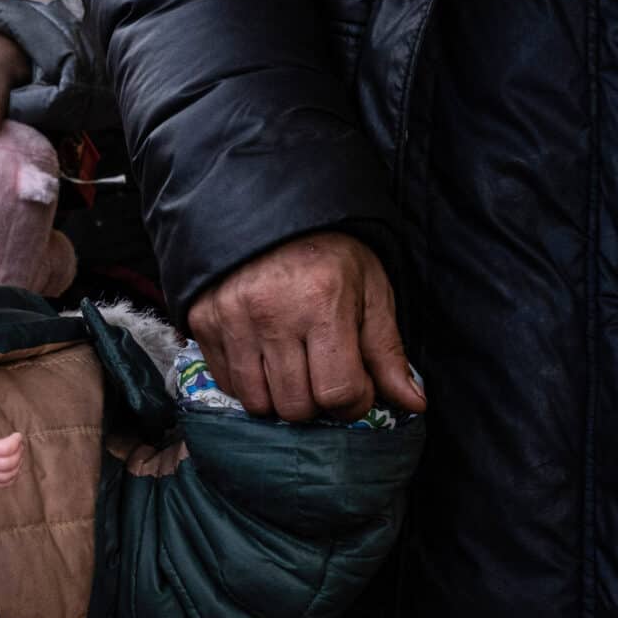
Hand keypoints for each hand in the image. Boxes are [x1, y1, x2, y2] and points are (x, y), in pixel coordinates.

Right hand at [0, 403, 24, 485]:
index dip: (16, 441)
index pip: (7, 448)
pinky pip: (3, 484)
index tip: (18, 435)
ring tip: (18, 456)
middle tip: (20, 446)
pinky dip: (11, 478)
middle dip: (19, 453)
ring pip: (8, 474)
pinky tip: (14, 468)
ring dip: (17, 466)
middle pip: (10, 462)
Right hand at [187, 231, 423, 422]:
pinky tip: (264, 358)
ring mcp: (231, 319)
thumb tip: (413, 403)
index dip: (354, 403)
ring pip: (258, 403)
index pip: (338, 393)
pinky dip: (249, 384)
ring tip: (293, 368)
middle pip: (296, 407)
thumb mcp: (370, 291)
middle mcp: (272, 314)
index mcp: (322, 303)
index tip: (356, 387)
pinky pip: (226, 384)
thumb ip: (387, 351)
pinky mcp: (203, 322)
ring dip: (281, 397)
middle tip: (323, 375)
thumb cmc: (328, 253)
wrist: (266, 210)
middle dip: (317, 402)